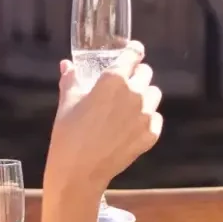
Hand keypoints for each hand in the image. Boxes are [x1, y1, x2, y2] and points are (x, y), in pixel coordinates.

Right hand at [48, 45, 162, 186]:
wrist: (79, 171)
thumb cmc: (69, 133)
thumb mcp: (67, 102)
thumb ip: (71, 79)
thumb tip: (67, 65)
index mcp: (114, 80)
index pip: (133, 55)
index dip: (134, 51)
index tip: (134, 51)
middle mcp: (135, 93)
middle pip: (146, 73)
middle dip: (137, 74)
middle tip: (126, 83)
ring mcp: (146, 114)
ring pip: (154, 94)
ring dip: (145, 95)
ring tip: (130, 105)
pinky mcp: (151, 134)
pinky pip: (155, 118)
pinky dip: (147, 119)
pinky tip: (132, 126)